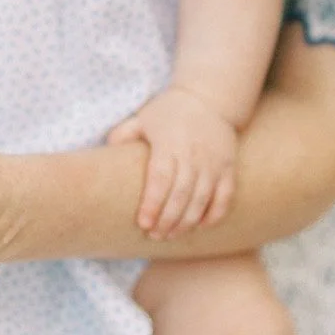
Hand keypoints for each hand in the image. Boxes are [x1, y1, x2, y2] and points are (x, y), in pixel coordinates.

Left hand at [107, 86, 238, 235]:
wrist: (209, 99)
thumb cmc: (169, 112)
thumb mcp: (143, 118)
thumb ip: (124, 135)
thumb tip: (105, 155)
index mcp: (170, 143)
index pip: (161, 179)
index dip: (152, 204)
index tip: (143, 223)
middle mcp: (193, 154)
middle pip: (181, 194)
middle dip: (167, 220)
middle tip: (155, 236)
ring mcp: (214, 162)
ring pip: (202, 199)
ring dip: (187, 222)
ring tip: (171, 235)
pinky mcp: (228, 168)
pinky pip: (225, 197)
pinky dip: (213, 215)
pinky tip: (199, 226)